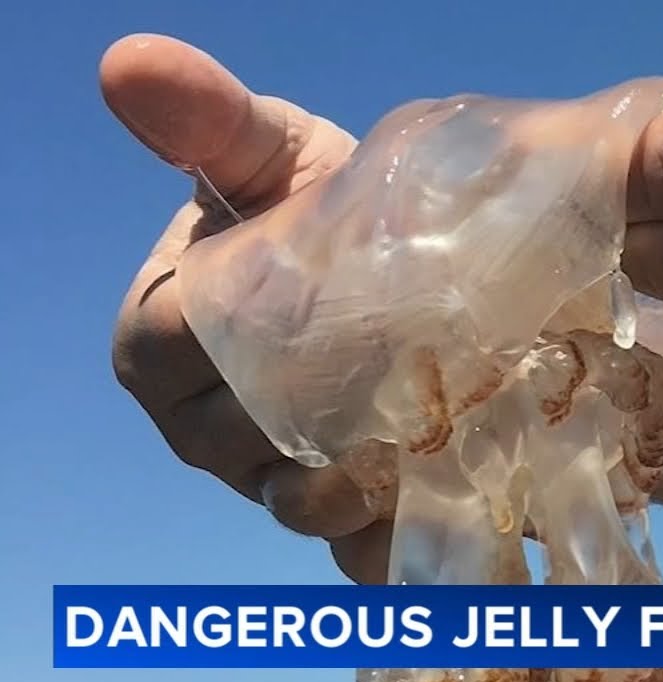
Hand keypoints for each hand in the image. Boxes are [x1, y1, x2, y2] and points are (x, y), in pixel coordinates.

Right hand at [104, 34, 391, 583]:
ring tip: (428, 453)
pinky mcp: (336, 512)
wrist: (398, 255)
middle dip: (313, 424)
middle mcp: (204, 426)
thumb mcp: (272, 153)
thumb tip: (129, 62)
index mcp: (160, 341)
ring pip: (300, 505)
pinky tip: (447, 520)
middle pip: (243, 444)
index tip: (323, 318)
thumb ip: (210, 123)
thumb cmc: (319, 199)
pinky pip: (353, 551)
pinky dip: (397, 545)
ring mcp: (269, 476)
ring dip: (363, 492)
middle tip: (398, 396)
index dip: (242, 340)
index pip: (181, 350)